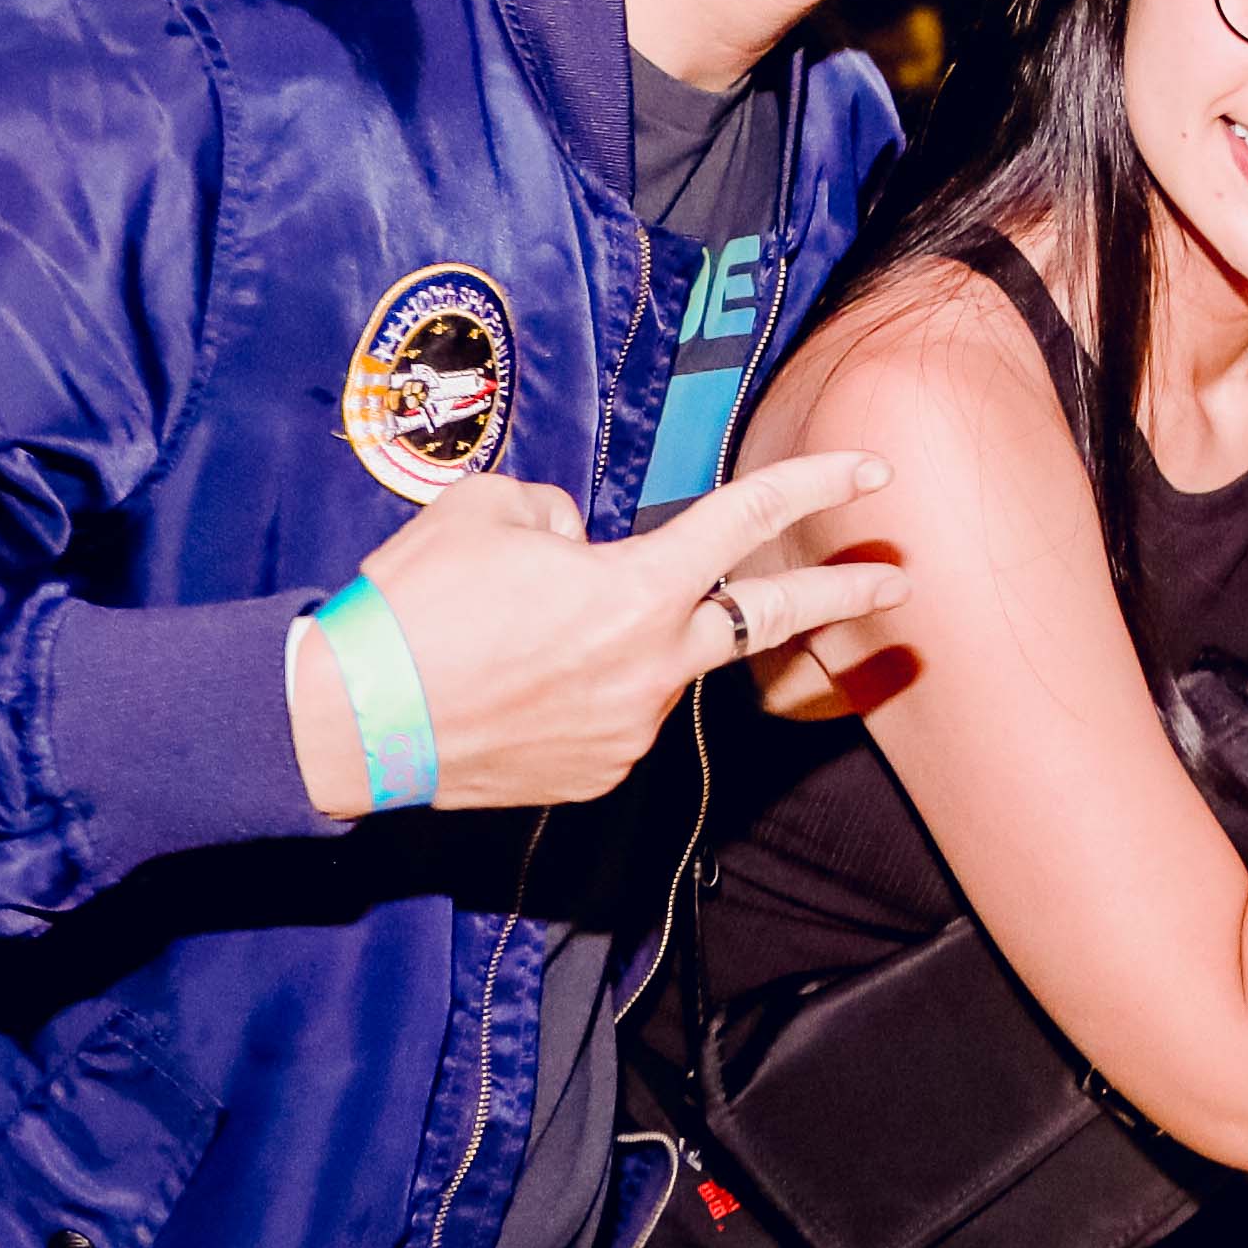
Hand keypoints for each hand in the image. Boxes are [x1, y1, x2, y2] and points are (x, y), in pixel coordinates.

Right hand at [290, 451, 897, 817]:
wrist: (351, 722)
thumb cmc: (412, 606)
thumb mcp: (485, 513)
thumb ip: (557, 513)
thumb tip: (579, 540)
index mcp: (635, 589)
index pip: (746, 520)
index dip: (814, 485)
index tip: (871, 474)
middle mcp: (651, 665)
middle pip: (767, 619)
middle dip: (840, 596)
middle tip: (896, 583)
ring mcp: (630, 729)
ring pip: (659, 664)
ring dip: (631, 642)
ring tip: (533, 637)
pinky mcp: (598, 773)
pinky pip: (614, 714)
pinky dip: (587, 690)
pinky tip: (520, 687)